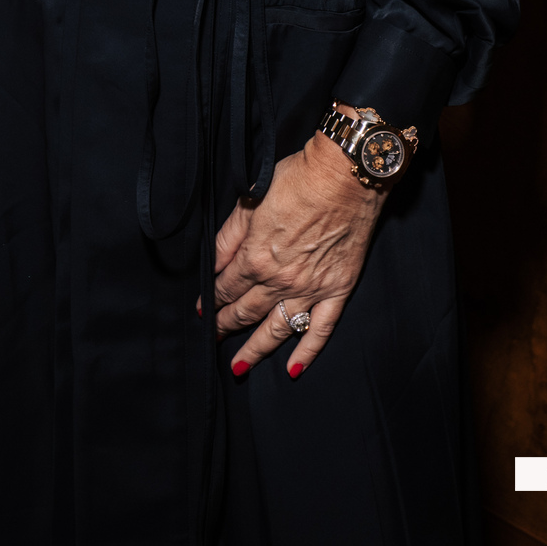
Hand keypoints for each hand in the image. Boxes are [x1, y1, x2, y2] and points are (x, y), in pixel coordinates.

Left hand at [209, 129, 385, 375]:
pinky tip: (293, 369)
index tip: (202, 308)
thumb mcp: (249, 202)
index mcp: (256, 257)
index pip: (226, 287)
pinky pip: (320, 330)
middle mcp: (281, 280)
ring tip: (239, 367)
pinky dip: (306, 352)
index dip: (211, 299)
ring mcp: (311, 289)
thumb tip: (211, 265)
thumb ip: (228, 238)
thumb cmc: (295, 180)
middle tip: (214, 337)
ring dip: (256, 350)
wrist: (344, 176)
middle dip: (226, 325)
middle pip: (246, 311)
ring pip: (277, 329)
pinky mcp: (337, 290)